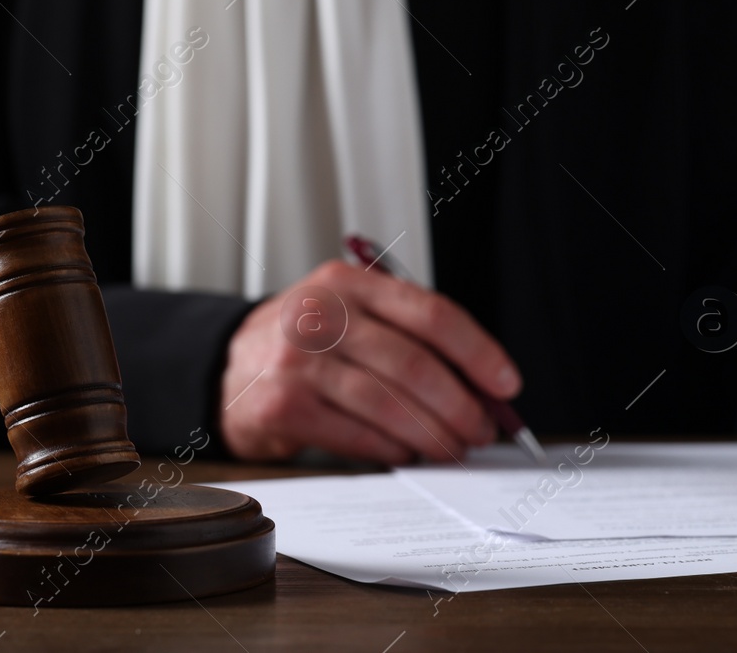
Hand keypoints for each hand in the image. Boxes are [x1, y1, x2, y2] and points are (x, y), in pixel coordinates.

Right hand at [218, 260, 521, 464]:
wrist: (230, 368)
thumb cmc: (307, 342)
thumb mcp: (350, 314)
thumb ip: (408, 337)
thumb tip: (480, 387)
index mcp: (349, 282)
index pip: (431, 313)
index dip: (478, 352)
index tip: (506, 383)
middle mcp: (321, 314)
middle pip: (414, 364)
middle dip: (460, 404)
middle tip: (482, 428)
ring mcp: (298, 360)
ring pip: (389, 404)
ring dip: (433, 434)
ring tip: (453, 447)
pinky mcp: (284, 405)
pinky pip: (357, 434)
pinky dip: (393, 449)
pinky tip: (409, 454)